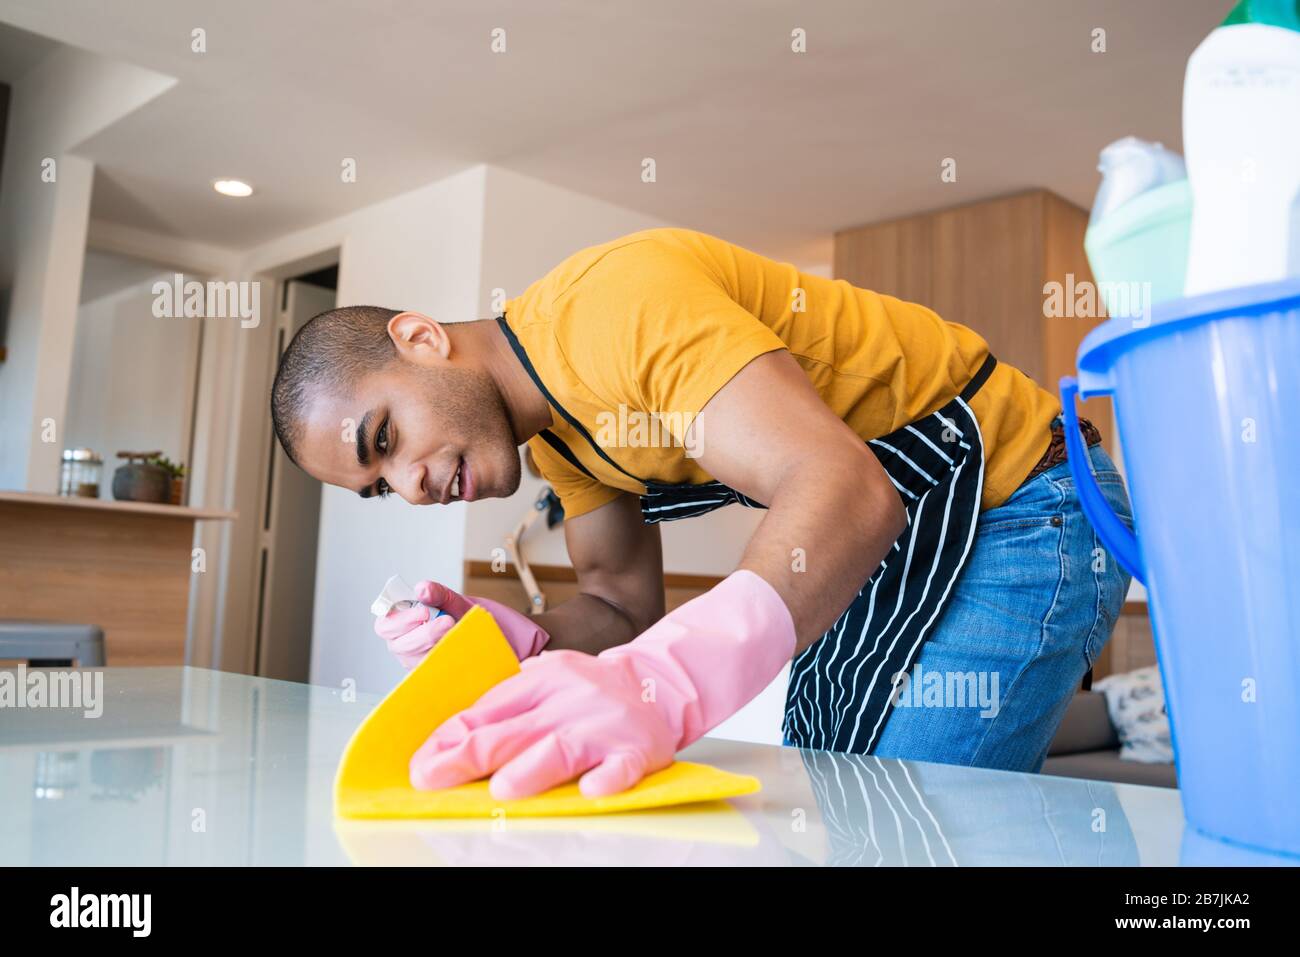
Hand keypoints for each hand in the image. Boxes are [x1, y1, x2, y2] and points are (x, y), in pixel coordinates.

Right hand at [373, 580, 549, 668]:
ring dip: (435, 645)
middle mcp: (407, 648)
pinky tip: (459, 651)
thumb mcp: (456, 602)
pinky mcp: (437, 678)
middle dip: (422, 633)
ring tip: (456, 631)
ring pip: (416, 661)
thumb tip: (421, 589)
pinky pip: (435, 674)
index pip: (385, 626)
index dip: (399, 620)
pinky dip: (446, 661)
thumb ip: (439, 594)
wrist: (498, 639)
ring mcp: (421, 665)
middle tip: (447, 621)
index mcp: (404, 626)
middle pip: (399, 646)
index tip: (423, 611)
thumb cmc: (469, 618)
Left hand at [409, 570, 795, 797]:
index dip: (448, 740)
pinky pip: (621, 766)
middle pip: (511, 730)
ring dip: (529, 770)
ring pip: (560, 747)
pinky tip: (591, 792)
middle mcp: (568, 699)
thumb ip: (507, 707)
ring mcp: (602, 725)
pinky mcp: (636, 750)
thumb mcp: (546, 684)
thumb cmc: (590, 693)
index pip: (485, 710)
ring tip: (502, 792)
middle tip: (433, 781)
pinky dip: (607, 780)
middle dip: (466, 758)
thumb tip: (447, 743)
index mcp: (540, 681)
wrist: (658, 683)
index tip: (420, 766)